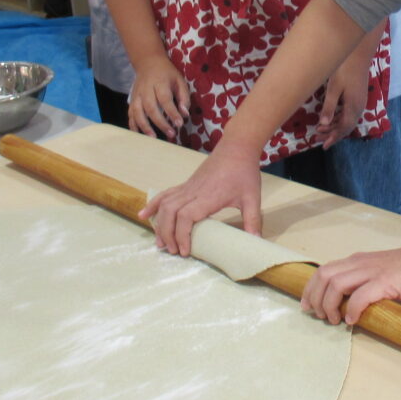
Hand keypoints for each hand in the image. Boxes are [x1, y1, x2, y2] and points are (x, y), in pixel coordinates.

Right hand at [127, 58, 191, 142]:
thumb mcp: (180, 80)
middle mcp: (146, 89)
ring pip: (137, 112)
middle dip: (160, 122)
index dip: (172, 112)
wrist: (148, 62)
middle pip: (150, 107)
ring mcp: (136, 95)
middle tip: (171, 134)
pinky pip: (130, 114)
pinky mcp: (131, 100)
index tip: (179, 124)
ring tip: (153, 138)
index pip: (165, 99)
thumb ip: (184, 97)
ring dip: (144, 126)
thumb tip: (185, 114)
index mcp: (160, 82)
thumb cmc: (167, 74)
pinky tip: (139, 135)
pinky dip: (133, 125)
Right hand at [140, 146, 262, 255]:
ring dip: (159, 223)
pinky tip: (144, 215)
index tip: (184, 251)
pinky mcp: (186, 184)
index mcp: (208, 196)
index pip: (186, 217)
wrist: (237, 148)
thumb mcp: (252, 198)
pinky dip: (153, 205)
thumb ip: (253, 220)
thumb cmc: (244, 172)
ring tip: (159, 242)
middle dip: (167, 234)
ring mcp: (187, 187)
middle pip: (170, 213)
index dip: (182, 235)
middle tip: (172, 251)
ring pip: (164, 204)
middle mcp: (193, 191)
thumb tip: (256, 241)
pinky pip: (165, 195)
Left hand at [299, 242, 400, 325]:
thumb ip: (366, 282)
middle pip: (324, 276)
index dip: (310, 288)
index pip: (324, 270)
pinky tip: (353, 320)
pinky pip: (360, 296)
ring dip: (329, 305)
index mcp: (358, 260)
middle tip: (317, 316)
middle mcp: (360, 263)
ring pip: (336, 284)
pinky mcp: (385, 282)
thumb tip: (352, 304)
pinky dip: (351, 310)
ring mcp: (372, 271)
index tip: (307, 305)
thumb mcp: (381, 272)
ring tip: (335, 320)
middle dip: (314, 298)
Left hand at [315, 54, 370, 149]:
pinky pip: (349, 114)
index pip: (343, 128)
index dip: (333, 137)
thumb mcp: (334, 88)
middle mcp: (359, 108)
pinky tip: (331, 120)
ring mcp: (359, 103)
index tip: (324, 145)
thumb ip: (329, 107)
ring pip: (347, 121)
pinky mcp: (358, 98)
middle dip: (333, 134)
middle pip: (346, 127)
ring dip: (335, 127)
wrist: (358, 55)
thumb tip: (324, 124)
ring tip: (322, 131)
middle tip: (319, 140)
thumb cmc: (344, 70)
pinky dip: (339, 119)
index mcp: (353, 107)